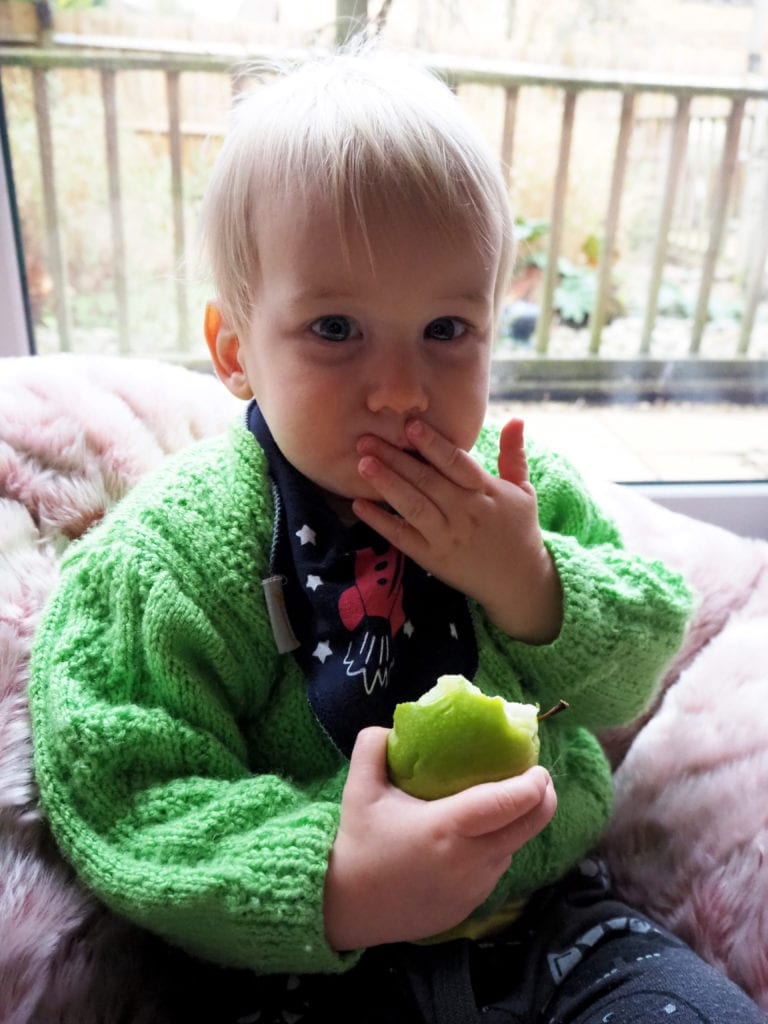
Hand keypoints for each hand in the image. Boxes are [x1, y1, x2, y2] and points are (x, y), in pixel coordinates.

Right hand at [323, 726, 556, 949]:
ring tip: (504, 804)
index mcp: (445, 829)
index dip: (531, 786)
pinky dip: (497, 848)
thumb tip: (394, 726)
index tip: (538, 768)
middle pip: (527, 828)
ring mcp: (474, 887)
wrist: (347, 908)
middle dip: (543, 800)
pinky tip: (477, 836)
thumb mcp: (359, 789)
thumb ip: (373, 747)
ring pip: (513, 849)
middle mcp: (469, 861)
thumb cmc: (358, 844)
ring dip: (516, 825)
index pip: (504, 805)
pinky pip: (496, 869)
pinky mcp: (472, 905)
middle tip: (538, 778)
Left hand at [352, 418, 561, 642]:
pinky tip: (360, 505)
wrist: (518, 582)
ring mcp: (446, 536)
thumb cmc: (519, 530)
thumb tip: (515, 418)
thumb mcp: (523, 490)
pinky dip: (380, 521)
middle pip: (427, 480)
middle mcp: (465, 512)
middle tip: (367, 439)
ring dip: (386, 484)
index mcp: (486, 492)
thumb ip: (513, 454)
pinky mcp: (432, 557)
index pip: (456, 463)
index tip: (410, 425)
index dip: (432, 444)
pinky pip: (402, 537)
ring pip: (413, 506)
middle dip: (395, 458)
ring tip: (363, 464)